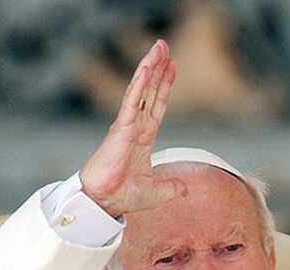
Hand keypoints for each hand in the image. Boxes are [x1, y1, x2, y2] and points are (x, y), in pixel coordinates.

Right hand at [80, 39, 186, 216]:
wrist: (104, 202)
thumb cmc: (123, 196)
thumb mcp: (156, 192)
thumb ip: (171, 187)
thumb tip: (184, 189)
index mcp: (143, 139)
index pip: (157, 107)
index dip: (165, 87)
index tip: (172, 68)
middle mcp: (135, 128)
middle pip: (150, 92)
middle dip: (158, 69)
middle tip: (164, 46)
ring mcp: (127, 126)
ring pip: (141, 92)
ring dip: (149, 69)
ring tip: (158, 48)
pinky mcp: (120, 129)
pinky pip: (131, 103)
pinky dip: (139, 86)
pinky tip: (145, 69)